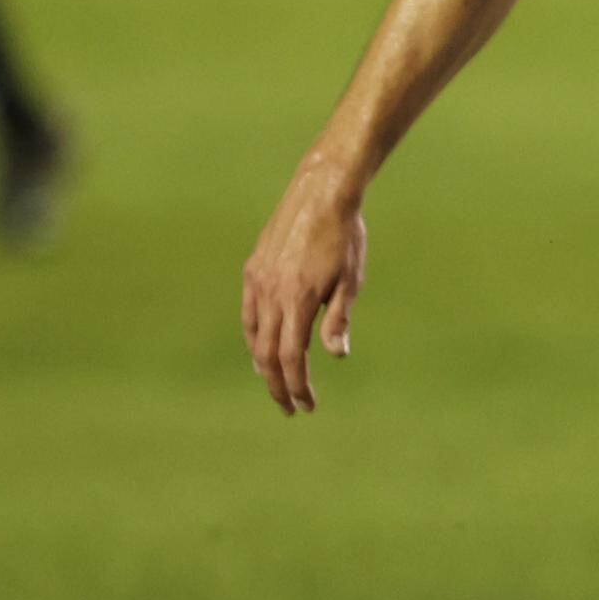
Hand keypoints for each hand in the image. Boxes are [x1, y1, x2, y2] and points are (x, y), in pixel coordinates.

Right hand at [239, 160, 368, 414]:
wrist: (321, 192)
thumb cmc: (344, 236)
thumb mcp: (351, 279)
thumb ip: (339, 319)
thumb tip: (336, 356)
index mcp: (299, 299)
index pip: (292, 357)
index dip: (298, 385)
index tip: (307, 405)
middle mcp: (272, 293)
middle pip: (268, 354)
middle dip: (278, 385)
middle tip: (290, 407)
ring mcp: (258, 280)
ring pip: (254, 336)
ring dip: (264, 365)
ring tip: (276, 384)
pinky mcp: (252, 268)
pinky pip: (247, 313)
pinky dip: (253, 337)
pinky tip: (260, 349)